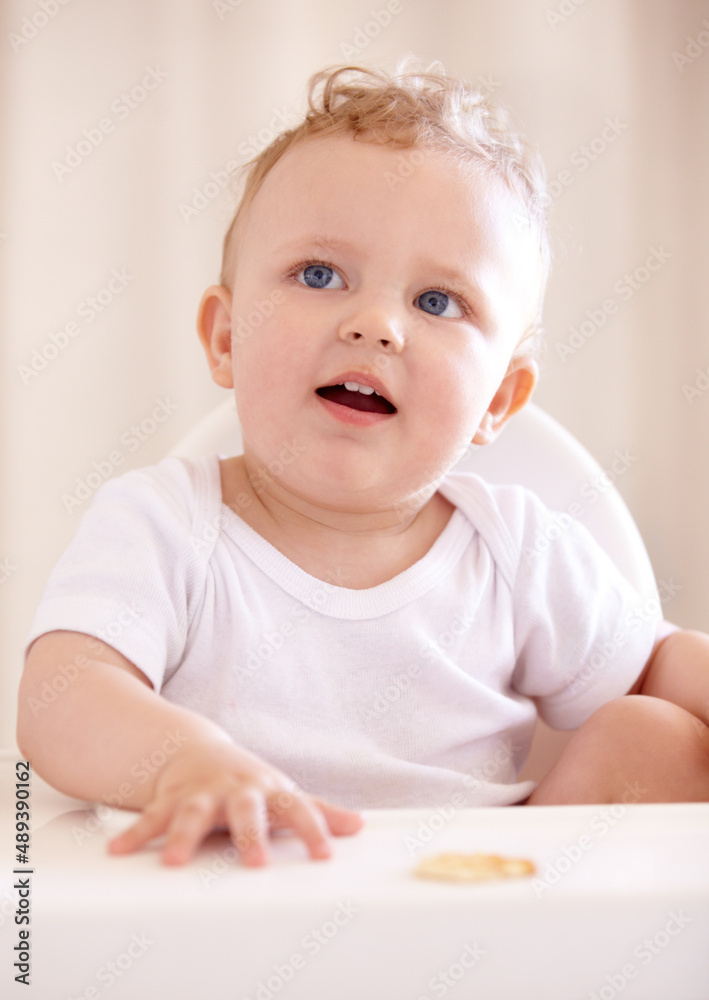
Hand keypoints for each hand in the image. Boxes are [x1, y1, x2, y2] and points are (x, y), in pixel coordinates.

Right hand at [107, 738, 364, 865]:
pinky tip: (120, 851)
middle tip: (255, 864)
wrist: (197, 751)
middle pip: (245, 810)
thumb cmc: (247, 782)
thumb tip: (358, 826)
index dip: (313, 830)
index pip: (297, 810)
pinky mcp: (170, 799)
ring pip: (193, 813)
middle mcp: (236, 791)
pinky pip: (151, 817)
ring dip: (184, 836)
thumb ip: (317, 812)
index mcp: (268, 791)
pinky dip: (136, 834)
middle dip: (249, 835)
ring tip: (176, 862)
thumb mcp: (282, 793)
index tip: (326, 855)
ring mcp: (201, 793)